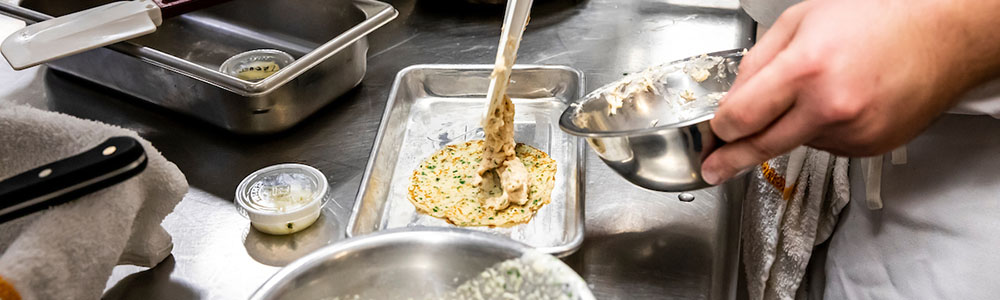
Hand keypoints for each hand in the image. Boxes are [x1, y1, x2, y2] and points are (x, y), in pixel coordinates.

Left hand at [701, 0, 999, 184]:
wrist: (941, 34)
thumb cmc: (876, 16)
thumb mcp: (800, 20)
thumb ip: (757, 63)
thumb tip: (731, 101)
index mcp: (806, 69)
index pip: (742, 117)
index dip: (720, 129)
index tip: (711, 136)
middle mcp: (830, 107)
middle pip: (762, 146)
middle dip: (731, 158)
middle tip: (712, 169)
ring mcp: (853, 132)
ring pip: (795, 143)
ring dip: (789, 127)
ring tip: (817, 90)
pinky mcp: (870, 147)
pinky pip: (827, 145)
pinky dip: (821, 129)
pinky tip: (840, 101)